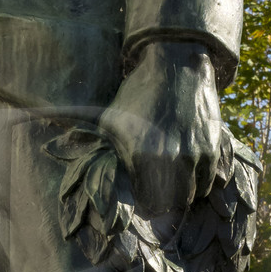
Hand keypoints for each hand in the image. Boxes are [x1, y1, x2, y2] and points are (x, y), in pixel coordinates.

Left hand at [100, 42, 222, 217]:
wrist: (175, 63)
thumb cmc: (136, 93)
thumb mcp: (107, 119)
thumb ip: (88, 143)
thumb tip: (57, 148)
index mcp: (141, 156)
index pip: (149, 206)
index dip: (146, 207)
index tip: (142, 202)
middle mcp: (170, 159)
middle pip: (172, 205)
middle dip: (165, 203)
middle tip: (157, 193)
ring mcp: (195, 154)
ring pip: (193, 194)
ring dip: (183, 192)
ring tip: (172, 180)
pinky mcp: (213, 147)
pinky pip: (210, 180)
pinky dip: (201, 181)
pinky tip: (189, 170)